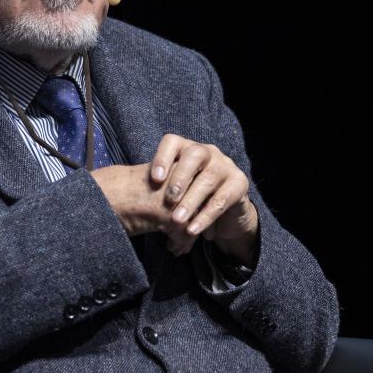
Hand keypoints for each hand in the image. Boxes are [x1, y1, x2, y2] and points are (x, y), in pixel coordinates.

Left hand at [150, 134, 259, 263]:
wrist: (226, 214)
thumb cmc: (192, 200)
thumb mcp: (176, 193)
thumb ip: (161, 190)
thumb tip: (133, 200)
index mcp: (188, 149)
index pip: (173, 142)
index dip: (162, 157)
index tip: (154, 179)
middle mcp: (208, 152)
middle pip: (194, 155)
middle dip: (180, 177)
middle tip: (169, 200)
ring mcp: (226, 165)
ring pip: (209, 178)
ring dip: (191, 200)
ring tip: (177, 220)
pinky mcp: (240, 182)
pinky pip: (222, 199)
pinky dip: (205, 216)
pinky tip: (193, 230)